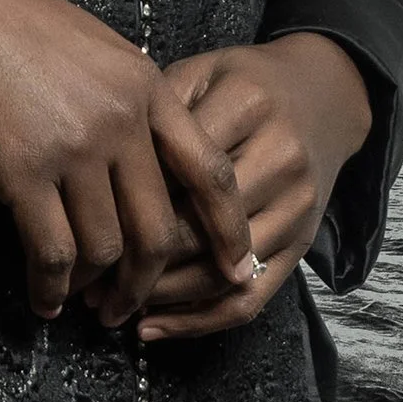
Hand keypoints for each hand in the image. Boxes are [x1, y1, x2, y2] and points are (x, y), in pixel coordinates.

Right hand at [0, 0, 258, 318]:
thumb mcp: (97, 48)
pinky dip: (50, 286)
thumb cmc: (11, 23)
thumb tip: (144, 154)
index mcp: (147, 87)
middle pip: (157, 227)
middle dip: (147, 281)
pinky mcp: (21, 172)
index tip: (238, 269)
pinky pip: (52, 251)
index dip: (228, 229)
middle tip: (128, 308)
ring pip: (105, 247)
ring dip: (96, 288)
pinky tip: (44, 300)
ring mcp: (73, 148)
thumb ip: (130, 100)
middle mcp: (121, 121)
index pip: (208, 172)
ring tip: (83, 304)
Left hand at [101, 35, 372, 345]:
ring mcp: (297, 206)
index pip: (175, 172)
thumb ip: (156, 111)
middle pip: (196, 228)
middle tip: (84, 281)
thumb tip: (98, 174)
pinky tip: (153, 329)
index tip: (77, 226)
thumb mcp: (201, 72)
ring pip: (219, 274)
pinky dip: (199, 323)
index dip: (122, 205)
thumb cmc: (245, 83)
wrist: (325, 95)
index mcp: (248, 106)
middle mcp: (280, 158)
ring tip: (110, 306)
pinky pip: (252, 299)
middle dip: (134, 263)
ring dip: (160, 300)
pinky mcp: (304, 243)